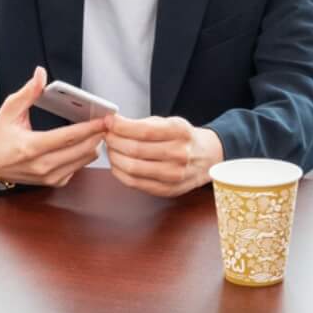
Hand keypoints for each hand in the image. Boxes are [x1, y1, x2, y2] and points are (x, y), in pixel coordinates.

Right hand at [0, 66, 110, 186]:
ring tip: (98, 130)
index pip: (68, 138)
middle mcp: (42, 165)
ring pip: (84, 160)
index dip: (89, 128)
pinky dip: (84, 155)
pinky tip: (84, 143)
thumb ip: (27, 93)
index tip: (104, 119)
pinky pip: (78, 168)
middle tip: (108, 121)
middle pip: (82, 150)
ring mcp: (49, 177)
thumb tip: (40, 74)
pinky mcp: (53, 182)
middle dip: (98, 135)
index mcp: (31, 147)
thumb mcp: (8, 111)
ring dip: (94, 144)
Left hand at [105, 114, 224, 197]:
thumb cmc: (182, 138)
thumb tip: (113, 123)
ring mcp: (175, 175)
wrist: (205, 157)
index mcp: (180, 132)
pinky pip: (135, 183)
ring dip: (115, 158)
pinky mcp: (167, 190)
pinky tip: (118, 164)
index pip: (143, 130)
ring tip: (111, 150)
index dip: (121, 127)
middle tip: (107, 136)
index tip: (109, 122)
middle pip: (135, 150)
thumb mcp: (168, 122)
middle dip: (114, 142)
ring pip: (132, 168)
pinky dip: (120, 173)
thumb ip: (142, 123)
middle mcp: (180, 154)